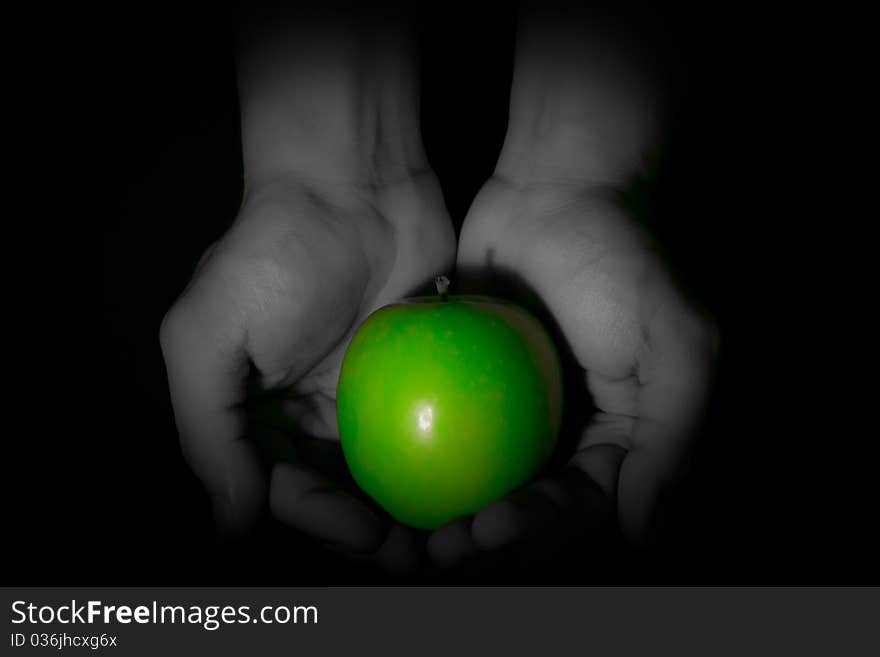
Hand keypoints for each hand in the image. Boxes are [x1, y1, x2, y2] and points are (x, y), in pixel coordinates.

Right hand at [160, 172, 454, 572]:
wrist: (352, 183)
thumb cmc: (271, 253)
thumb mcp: (207, 336)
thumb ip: (209, 434)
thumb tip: (230, 527)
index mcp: (260, 416)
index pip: (287, 491)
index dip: (322, 523)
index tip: (366, 532)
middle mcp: (314, 415)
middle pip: (345, 495)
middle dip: (375, 536)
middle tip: (417, 554)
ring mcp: (373, 396)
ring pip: (394, 475)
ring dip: (418, 512)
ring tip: (453, 535)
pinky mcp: (421, 373)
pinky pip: (436, 430)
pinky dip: (450, 463)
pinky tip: (479, 488)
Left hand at [428, 174, 716, 570]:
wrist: (561, 188)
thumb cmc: (626, 261)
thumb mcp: (677, 348)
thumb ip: (671, 442)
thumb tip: (647, 536)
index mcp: (615, 442)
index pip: (577, 506)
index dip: (536, 531)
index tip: (491, 529)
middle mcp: (563, 436)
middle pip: (518, 508)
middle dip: (480, 542)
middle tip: (438, 548)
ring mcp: (510, 412)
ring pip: (472, 481)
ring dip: (441, 514)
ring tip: (403, 529)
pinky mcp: (465, 383)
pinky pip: (436, 429)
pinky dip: (414, 457)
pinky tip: (379, 475)